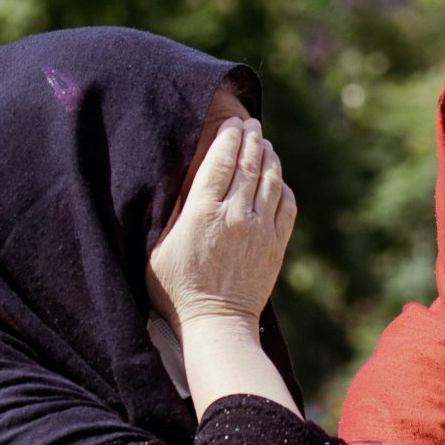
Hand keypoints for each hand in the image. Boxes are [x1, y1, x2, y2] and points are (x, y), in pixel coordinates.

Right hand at [145, 116, 295, 334]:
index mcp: (203, 212)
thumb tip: (179, 182)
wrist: (216, 323)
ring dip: (269, 157)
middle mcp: (235, 216)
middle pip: (248, 164)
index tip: (232, 122)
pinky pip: (286, 206)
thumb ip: (170, 214)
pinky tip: (277, 179)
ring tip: (264, 143)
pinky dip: (283, 187)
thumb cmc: (177, 289)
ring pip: (271, 181)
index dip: (229, 136)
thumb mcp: (158, 249)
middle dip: (251, 138)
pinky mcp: (276, 245)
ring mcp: (260, 230)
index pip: (220, 161)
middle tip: (251, 122)